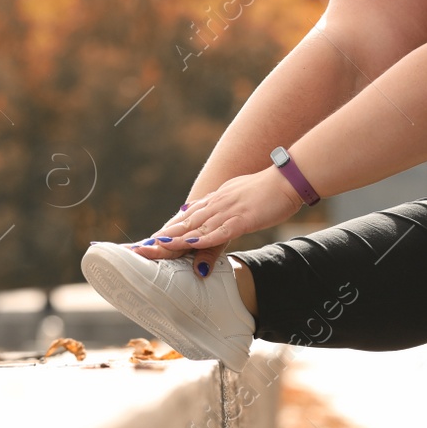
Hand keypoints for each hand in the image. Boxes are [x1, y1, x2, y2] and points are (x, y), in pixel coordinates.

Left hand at [135, 168, 302, 270]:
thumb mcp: (240, 203)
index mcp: (215, 202)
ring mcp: (228, 211)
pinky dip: (203, 238)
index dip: (166, 231)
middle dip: (161, 238)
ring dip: (174, 239)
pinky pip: (220, 230)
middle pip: (184, 224)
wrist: (288, 178)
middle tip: (138, 249)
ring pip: (196, 228)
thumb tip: (209, 224)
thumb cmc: (268, 191)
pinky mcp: (242, 218)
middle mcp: (216, 205)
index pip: (186, 219)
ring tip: (153, 248)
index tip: (147, 242)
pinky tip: (189, 244)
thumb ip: (222, 216)